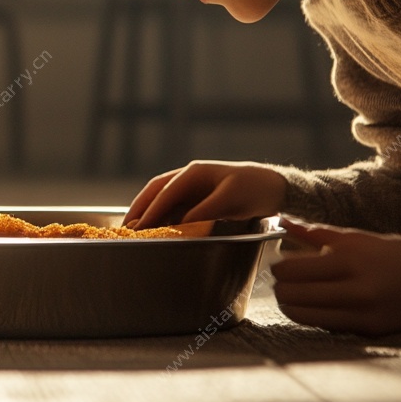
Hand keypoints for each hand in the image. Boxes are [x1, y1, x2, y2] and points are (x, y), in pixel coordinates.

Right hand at [124, 160, 286, 228]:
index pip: (165, 192)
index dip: (150, 210)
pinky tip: (156, 227)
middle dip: (139, 208)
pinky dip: (162, 215)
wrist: (275, 187)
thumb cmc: (254, 189)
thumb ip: (203, 211)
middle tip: (125, 227)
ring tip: (135, 228)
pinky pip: (174, 205)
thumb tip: (180, 224)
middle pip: (156, 191)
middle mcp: (189, 177)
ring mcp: (193, 187)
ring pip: (162, 197)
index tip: (138, 226)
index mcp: (194, 172)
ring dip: (148, 211)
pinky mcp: (198, 197)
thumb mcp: (230, 200)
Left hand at [272, 219, 400, 335]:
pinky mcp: (366, 331)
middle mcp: (355, 290)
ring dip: (291, 305)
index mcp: (350, 261)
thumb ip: (316, 233)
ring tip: (293, 295)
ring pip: (302, 316)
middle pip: (292, 296)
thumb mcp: (357, 238)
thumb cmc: (394, 255)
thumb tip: (282, 222)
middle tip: (283, 281)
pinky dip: (312, 316)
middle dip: (281, 288)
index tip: (279, 265)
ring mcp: (361, 314)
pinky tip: (316, 306)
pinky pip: (324, 325)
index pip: (292, 271)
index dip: (278, 269)